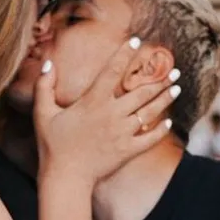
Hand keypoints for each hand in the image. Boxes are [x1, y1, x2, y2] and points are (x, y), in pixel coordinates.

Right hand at [34, 45, 179, 182]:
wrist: (65, 178)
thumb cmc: (52, 145)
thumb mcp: (42, 114)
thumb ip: (44, 87)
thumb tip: (48, 63)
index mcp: (92, 101)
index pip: (112, 70)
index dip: (125, 53)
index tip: (136, 40)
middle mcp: (112, 114)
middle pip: (141, 91)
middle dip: (159, 79)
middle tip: (173, 70)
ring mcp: (123, 133)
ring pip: (150, 112)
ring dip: (165, 98)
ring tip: (176, 88)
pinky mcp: (128, 151)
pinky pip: (150, 138)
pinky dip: (161, 130)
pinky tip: (168, 122)